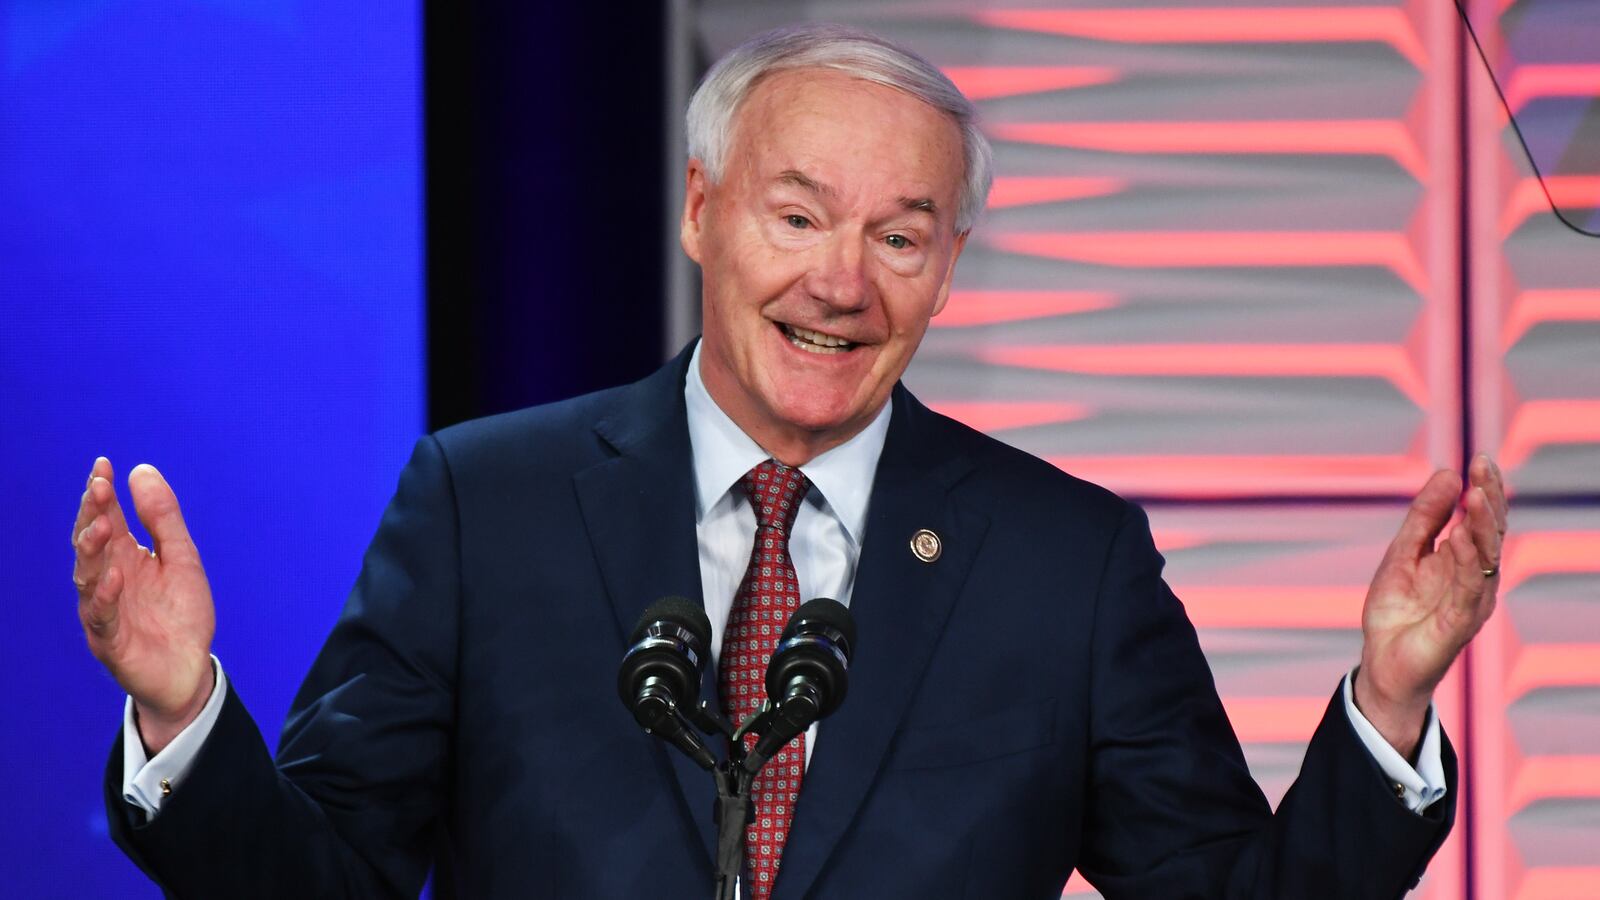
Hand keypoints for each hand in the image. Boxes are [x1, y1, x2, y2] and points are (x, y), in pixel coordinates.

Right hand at [72, 457, 214, 754]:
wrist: (189, 670)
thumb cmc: (181, 613)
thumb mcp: (181, 558)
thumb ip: (163, 519)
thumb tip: (140, 470)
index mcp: (124, 557)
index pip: (107, 518)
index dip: (101, 493)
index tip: (103, 464)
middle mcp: (108, 579)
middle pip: (91, 543)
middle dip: (92, 514)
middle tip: (98, 488)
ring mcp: (105, 610)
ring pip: (87, 577)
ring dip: (92, 550)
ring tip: (101, 525)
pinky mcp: (110, 641)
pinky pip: (101, 617)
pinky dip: (105, 596)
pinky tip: (114, 576)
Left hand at [1355, 454, 1507, 757]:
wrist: (1382, 661)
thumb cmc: (1397, 609)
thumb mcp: (1404, 552)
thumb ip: (1424, 517)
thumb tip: (1448, 474)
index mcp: (1464, 560)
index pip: (1482, 519)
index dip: (1485, 489)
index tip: (1480, 459)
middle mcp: (1476, 579)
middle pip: (1491, 534)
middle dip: (1489, 500)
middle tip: (1483, 468)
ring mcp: (1471, 602)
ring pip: (1485, 559)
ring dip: (1480, 527)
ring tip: (1474, 497)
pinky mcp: (1458, 625)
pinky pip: (1467, 590)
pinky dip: (1465, 564)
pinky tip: (1458, 538)